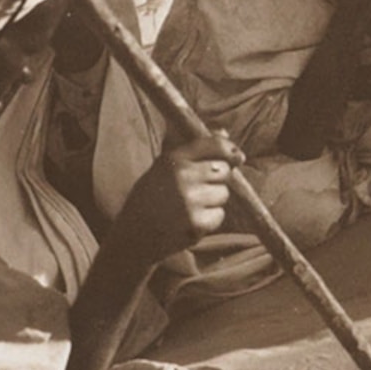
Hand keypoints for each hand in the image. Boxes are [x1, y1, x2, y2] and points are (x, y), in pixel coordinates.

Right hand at [119, 135, 239, 256]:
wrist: (131, 237)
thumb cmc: (149, 199)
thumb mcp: (163, 168)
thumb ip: (193, 150)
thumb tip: (224, 132)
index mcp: (172, 159)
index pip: (213, 145)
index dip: (229, 150)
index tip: (238, 157)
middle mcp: (182, 176)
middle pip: (224, 170)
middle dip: (217, 180)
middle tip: (197, 191)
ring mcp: (190, 200)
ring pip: (223, 194)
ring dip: (213, 201)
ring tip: (190, 207)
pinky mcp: (196, 222)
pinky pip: (219, 215)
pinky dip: (210, 220)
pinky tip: (189, 222)